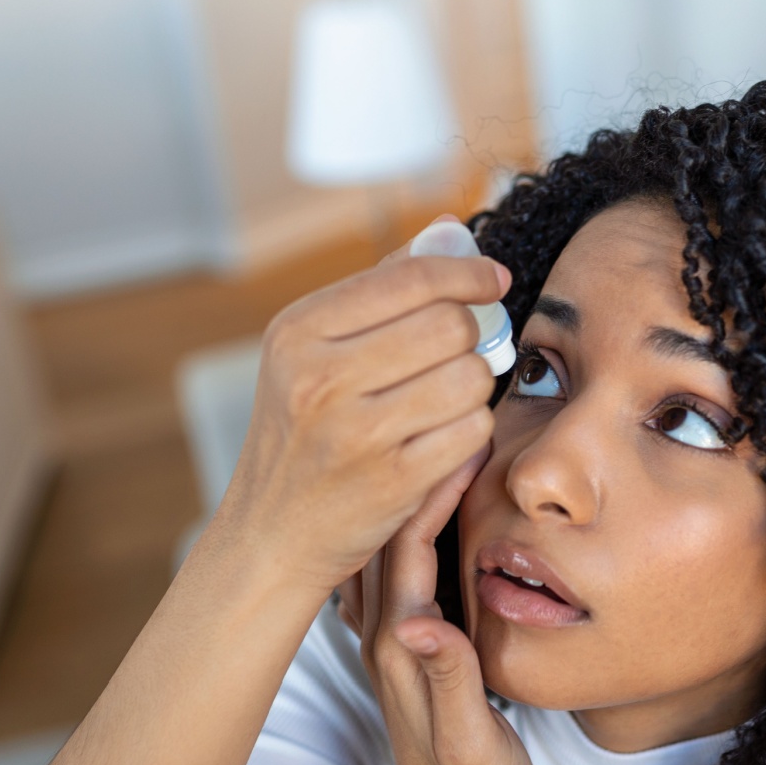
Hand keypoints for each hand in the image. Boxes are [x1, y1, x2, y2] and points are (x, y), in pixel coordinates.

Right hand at [213, 216, 508, 591]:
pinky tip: (446, 435)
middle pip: (449, 324)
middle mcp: (320, 377)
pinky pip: (473, 430)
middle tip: (462, 351)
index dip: (468, 273)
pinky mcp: (393, 482)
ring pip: (469, 376)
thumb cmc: (305, 433)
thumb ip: (381, 288)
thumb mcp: (313, 351)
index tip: (493, 280)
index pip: (411, 277)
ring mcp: (356, 433)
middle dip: (470, 335)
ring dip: (473, 384)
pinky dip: (471, 430)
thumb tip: (452, 230)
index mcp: (298, 331)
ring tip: (447, 396)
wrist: (272, 533)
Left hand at [336, 443, 535, 764]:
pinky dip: (411, 525)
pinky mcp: (403, 645)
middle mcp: (386, 634)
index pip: (409, 545)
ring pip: (387, 544)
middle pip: (389, 531)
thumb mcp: (470, 739)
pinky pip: (397, 567)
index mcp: (403, 644)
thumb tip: (421, 625)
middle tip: (443, 418)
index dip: (433, 486)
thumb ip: (448, 680)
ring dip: (409, 490)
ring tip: (432, 442)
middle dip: (415, 468)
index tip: (463, 435)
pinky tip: (424, 505)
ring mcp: (390, 638)